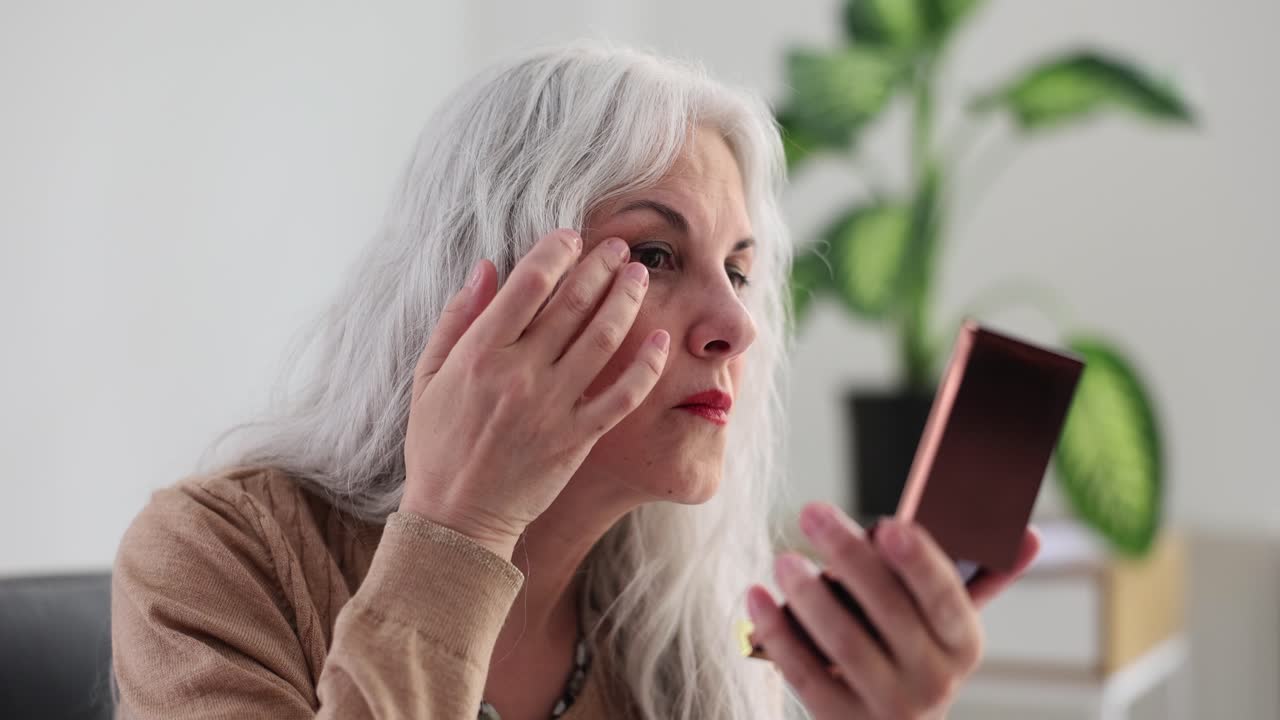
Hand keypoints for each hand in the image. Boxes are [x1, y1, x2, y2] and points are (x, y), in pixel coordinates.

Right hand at [400, 228, 669, 558]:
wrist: (456, 518)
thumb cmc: (437, 445)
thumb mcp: (429, 377)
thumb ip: (457, 319)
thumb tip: (485, 267)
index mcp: (479, 353)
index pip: (528, 284)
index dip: (555, 252)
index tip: (570, 238)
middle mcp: (518, 374)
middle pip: (572, 303)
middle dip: (600, 266)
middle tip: (620, 246)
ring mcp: (551, 407)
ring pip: (602, 339)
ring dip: (626, 300)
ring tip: (640, 276)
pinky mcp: (577, 438)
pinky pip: (622, 395)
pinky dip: (646, 364)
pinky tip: (662, 338)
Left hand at [746, 503, 1039, 718]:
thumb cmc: (916, 654)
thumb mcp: (948, 625)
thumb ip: (980, 577)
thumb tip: (1030, 534)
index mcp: (963, 645)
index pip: (946, 599)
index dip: (920, 562)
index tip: (891, 524)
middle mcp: (933, 680)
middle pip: (886, 611)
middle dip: (848, 556)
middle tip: (813, 512)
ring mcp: (886, 706)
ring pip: (843, 643)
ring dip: (809, 595)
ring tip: (786, 558)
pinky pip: (805, 674)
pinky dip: (778, 633)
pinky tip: (757, 597)